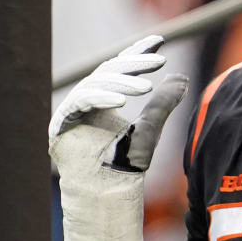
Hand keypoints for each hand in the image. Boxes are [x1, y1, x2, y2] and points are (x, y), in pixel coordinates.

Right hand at [49, 35, 188, 240]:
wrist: (107, 200)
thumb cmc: (126, 171)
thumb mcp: (149, 131)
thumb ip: (161, 104)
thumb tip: (181, 78)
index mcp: (105, 100)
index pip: (120, 68)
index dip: (137, 52)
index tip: (160, 40)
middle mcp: (86, 102)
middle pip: (108, 71)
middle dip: (134, 64)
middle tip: (159, 61)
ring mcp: (71, 111)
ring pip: (96, 83)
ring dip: (121, 82)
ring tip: (146, 87)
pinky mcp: (60, 123)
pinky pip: (80, 101)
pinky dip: (101, 97)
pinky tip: (122, 99)